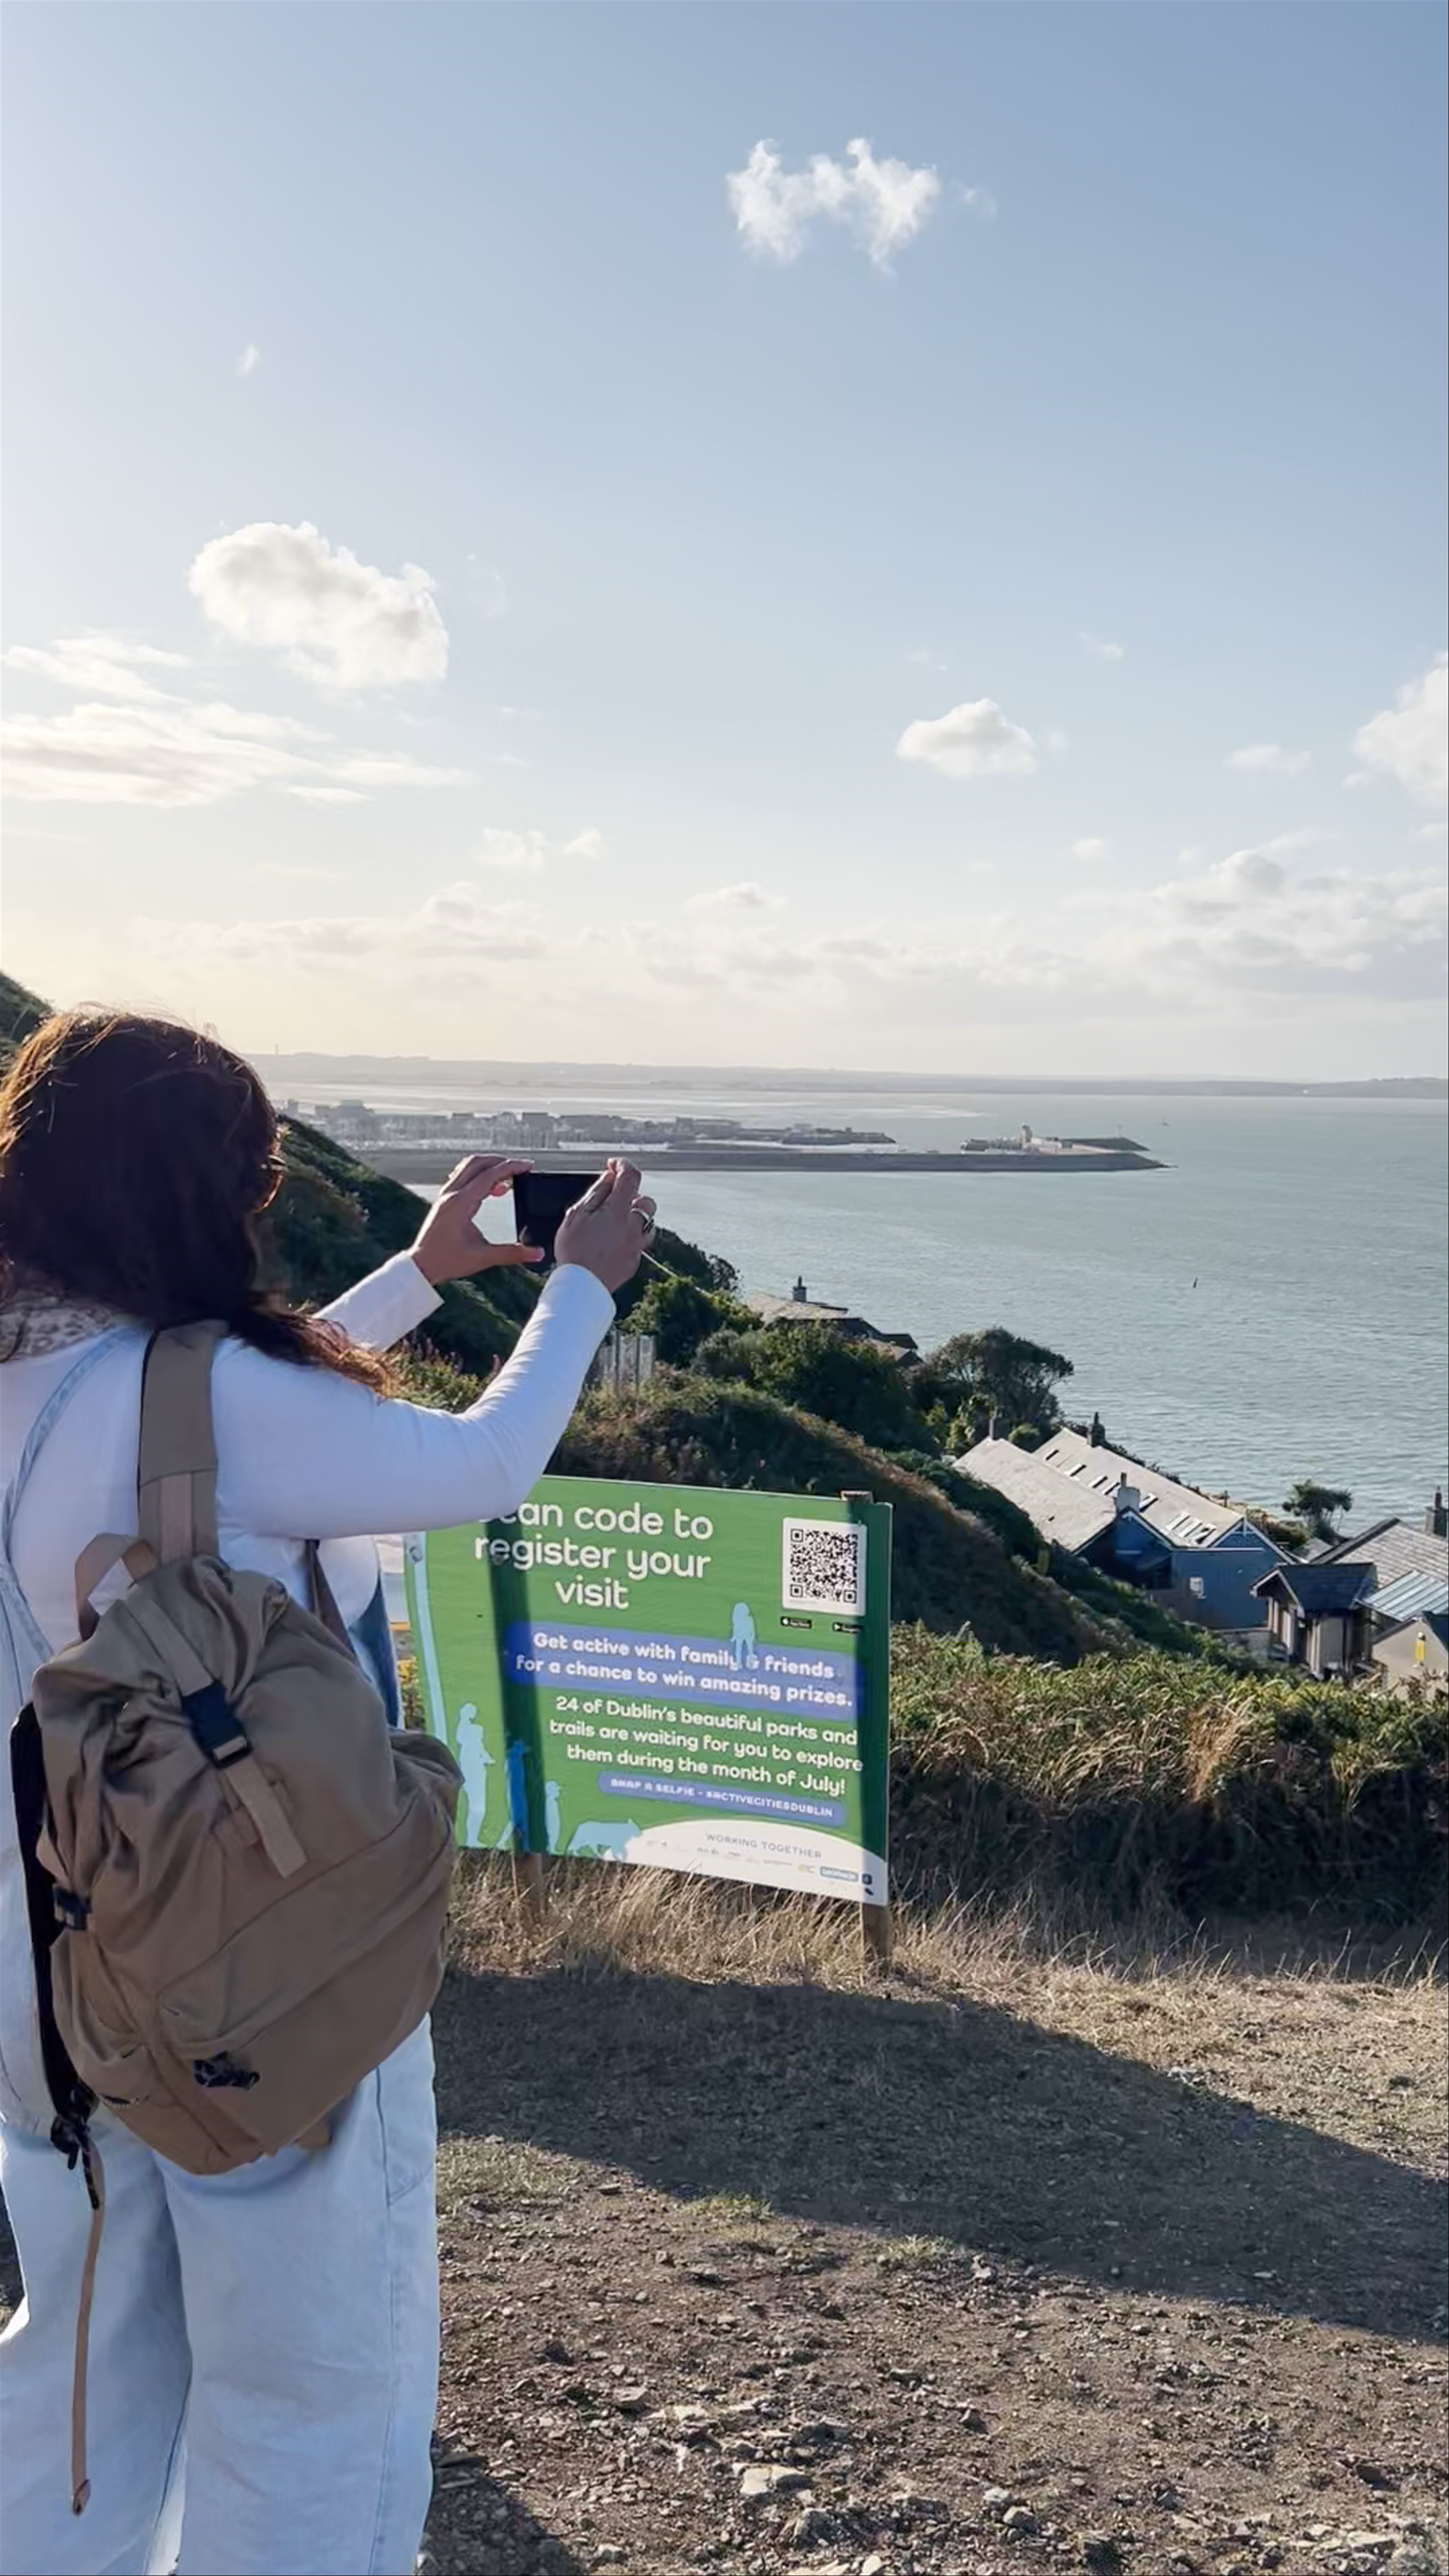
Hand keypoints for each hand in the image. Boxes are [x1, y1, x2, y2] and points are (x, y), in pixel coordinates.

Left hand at [410, 1157, 544, 1286]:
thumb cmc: (447, 1261)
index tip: (528, 1166)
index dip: (511, 1167)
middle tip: (520, 1168)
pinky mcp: (444, 1200)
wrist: (420, 1266)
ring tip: (507, 1179)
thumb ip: (512, 1253)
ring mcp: (445, 1195)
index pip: (489, 1175)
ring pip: (468, 1167)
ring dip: (489, 1166)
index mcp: (460, 1204)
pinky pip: (462, 1177)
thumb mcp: (483, 1258)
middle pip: (477, 1163)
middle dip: (501, 1162)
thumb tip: (537, 1253)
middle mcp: (451, 1194)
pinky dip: (478, 1175)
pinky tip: (491, 1189)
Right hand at [555, 1159, 656, 1294]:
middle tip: (611, 1199)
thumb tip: (609, 1177)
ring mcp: (637, 1245)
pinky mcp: (635, 1261)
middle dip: (632, 1195)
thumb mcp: (576, 1215)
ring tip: (613, 1222)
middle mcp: (634, 1226)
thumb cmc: (574, 1251)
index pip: (630, 1177)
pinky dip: (629, 1237)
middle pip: (645, 1201)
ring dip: (634, 1217)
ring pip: (647, 1223)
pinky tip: (611, 1242)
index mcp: (618, 1210)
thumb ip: (596, 1192)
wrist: (581, 1287)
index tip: (613, 1165)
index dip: (623, 1165)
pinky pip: (639, 1242)